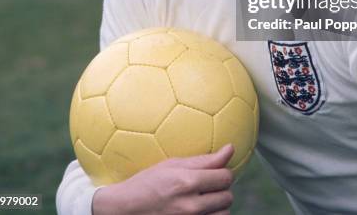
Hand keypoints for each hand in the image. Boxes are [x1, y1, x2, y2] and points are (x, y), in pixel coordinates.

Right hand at [92, 144, 234, 214]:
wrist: (126, 209)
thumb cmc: (148, 182)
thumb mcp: (173, 164)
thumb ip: (204, 159)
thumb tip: (230, 148)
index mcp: (187, 182)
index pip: (225, 177)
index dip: (223, 171)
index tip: (216, 171)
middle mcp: (191, 206)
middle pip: (227, 196)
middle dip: (221, 189)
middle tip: (208, 186)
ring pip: (224, 214)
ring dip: (218, 206)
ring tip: (204, 200)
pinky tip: (201, 211)